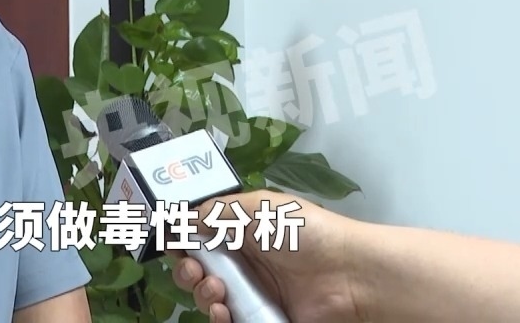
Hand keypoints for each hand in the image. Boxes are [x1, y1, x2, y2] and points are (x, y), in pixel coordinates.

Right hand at [168, 189, 364, 322]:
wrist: (348, 276)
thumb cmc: (304, 233)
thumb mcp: (255, 208)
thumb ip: (213, 211)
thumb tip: (177, 218)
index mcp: (240, 229)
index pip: (199, 234)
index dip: (181, 238)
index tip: (170, 241)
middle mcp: (242, 261)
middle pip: (197, 268)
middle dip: (186, 269)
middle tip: (194, 269)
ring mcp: (251, 292)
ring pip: (207, 296)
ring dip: (201, 293)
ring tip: (216, 290)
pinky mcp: (260, 318)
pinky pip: (226, 320)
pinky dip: (217, 317)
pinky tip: (222, 311)